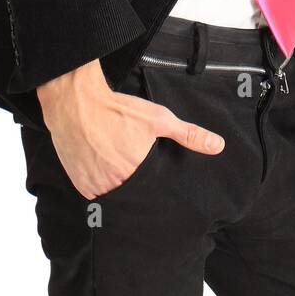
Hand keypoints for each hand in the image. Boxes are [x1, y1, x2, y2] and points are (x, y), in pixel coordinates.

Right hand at [35, 59, 224, 198]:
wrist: (76, 101)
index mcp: (135, 175)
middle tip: (127, 159)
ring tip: (114, 160)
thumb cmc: (118, 110)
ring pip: (111, 194)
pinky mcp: (77, 183)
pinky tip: (100, 163)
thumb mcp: (159, 119)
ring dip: (115, 183)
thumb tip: (217, 146)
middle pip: (130, 193)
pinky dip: (98, 181)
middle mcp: (113, 185)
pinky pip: (93, 191)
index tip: (146, 169)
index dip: (151, 182)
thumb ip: (189, 135)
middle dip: (133, 181)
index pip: (150, 192)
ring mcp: (93, 186)